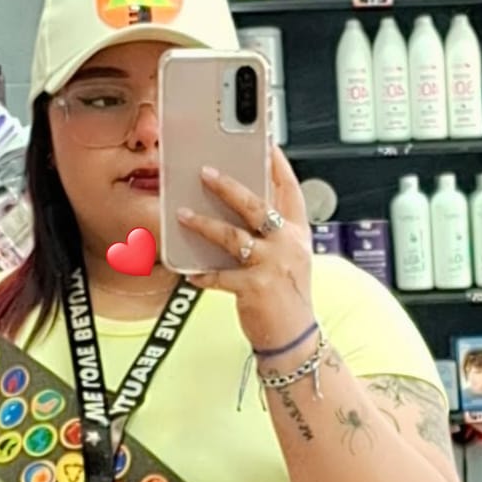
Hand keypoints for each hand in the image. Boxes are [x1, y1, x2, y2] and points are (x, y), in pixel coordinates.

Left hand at [176, 146, 313, 352]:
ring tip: (183, 214)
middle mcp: (288, 245)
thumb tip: (236, 212)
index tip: (266, 143)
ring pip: (232, 236)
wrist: (295, 339)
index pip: (290, 190)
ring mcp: (272, 265)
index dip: (278, 165)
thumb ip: (271, 235)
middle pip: (256, 206)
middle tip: (205, 172)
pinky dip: (202, 274)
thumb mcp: (290, 259)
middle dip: (228, 186)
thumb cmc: (288, 297)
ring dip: (203, 224)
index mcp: (298, 234)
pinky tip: (190, 273)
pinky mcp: (255, 288)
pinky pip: (219, 276)